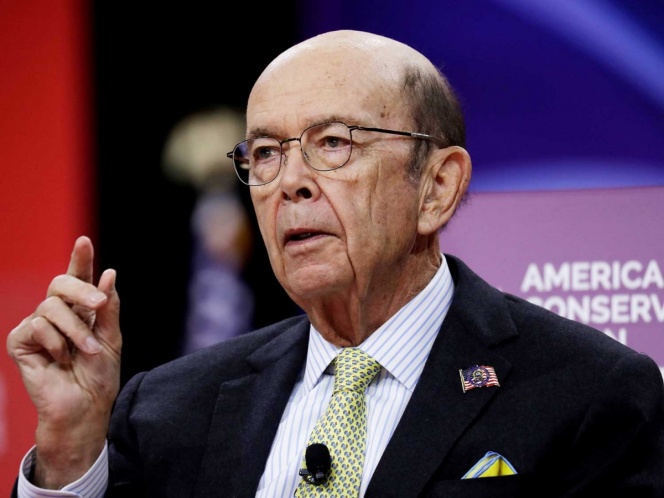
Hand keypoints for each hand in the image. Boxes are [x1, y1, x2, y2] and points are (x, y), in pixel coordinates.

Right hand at [6, 235, 120, 487]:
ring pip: (51, 306)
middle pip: (61, 282)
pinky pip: (36, 326)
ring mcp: (37, 325)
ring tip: (85, 352)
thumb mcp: (111, 337)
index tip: (84, 241)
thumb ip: (108, 306)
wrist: (86, 406)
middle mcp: (58, 313)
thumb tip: (109, 273)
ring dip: (75, 330)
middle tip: (98, 305)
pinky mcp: (21, 341)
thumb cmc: (99, 374)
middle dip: (81, 290)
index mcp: (81, 309)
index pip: (78, 278)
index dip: (80, 259)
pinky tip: (59, 360)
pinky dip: (55, 343)